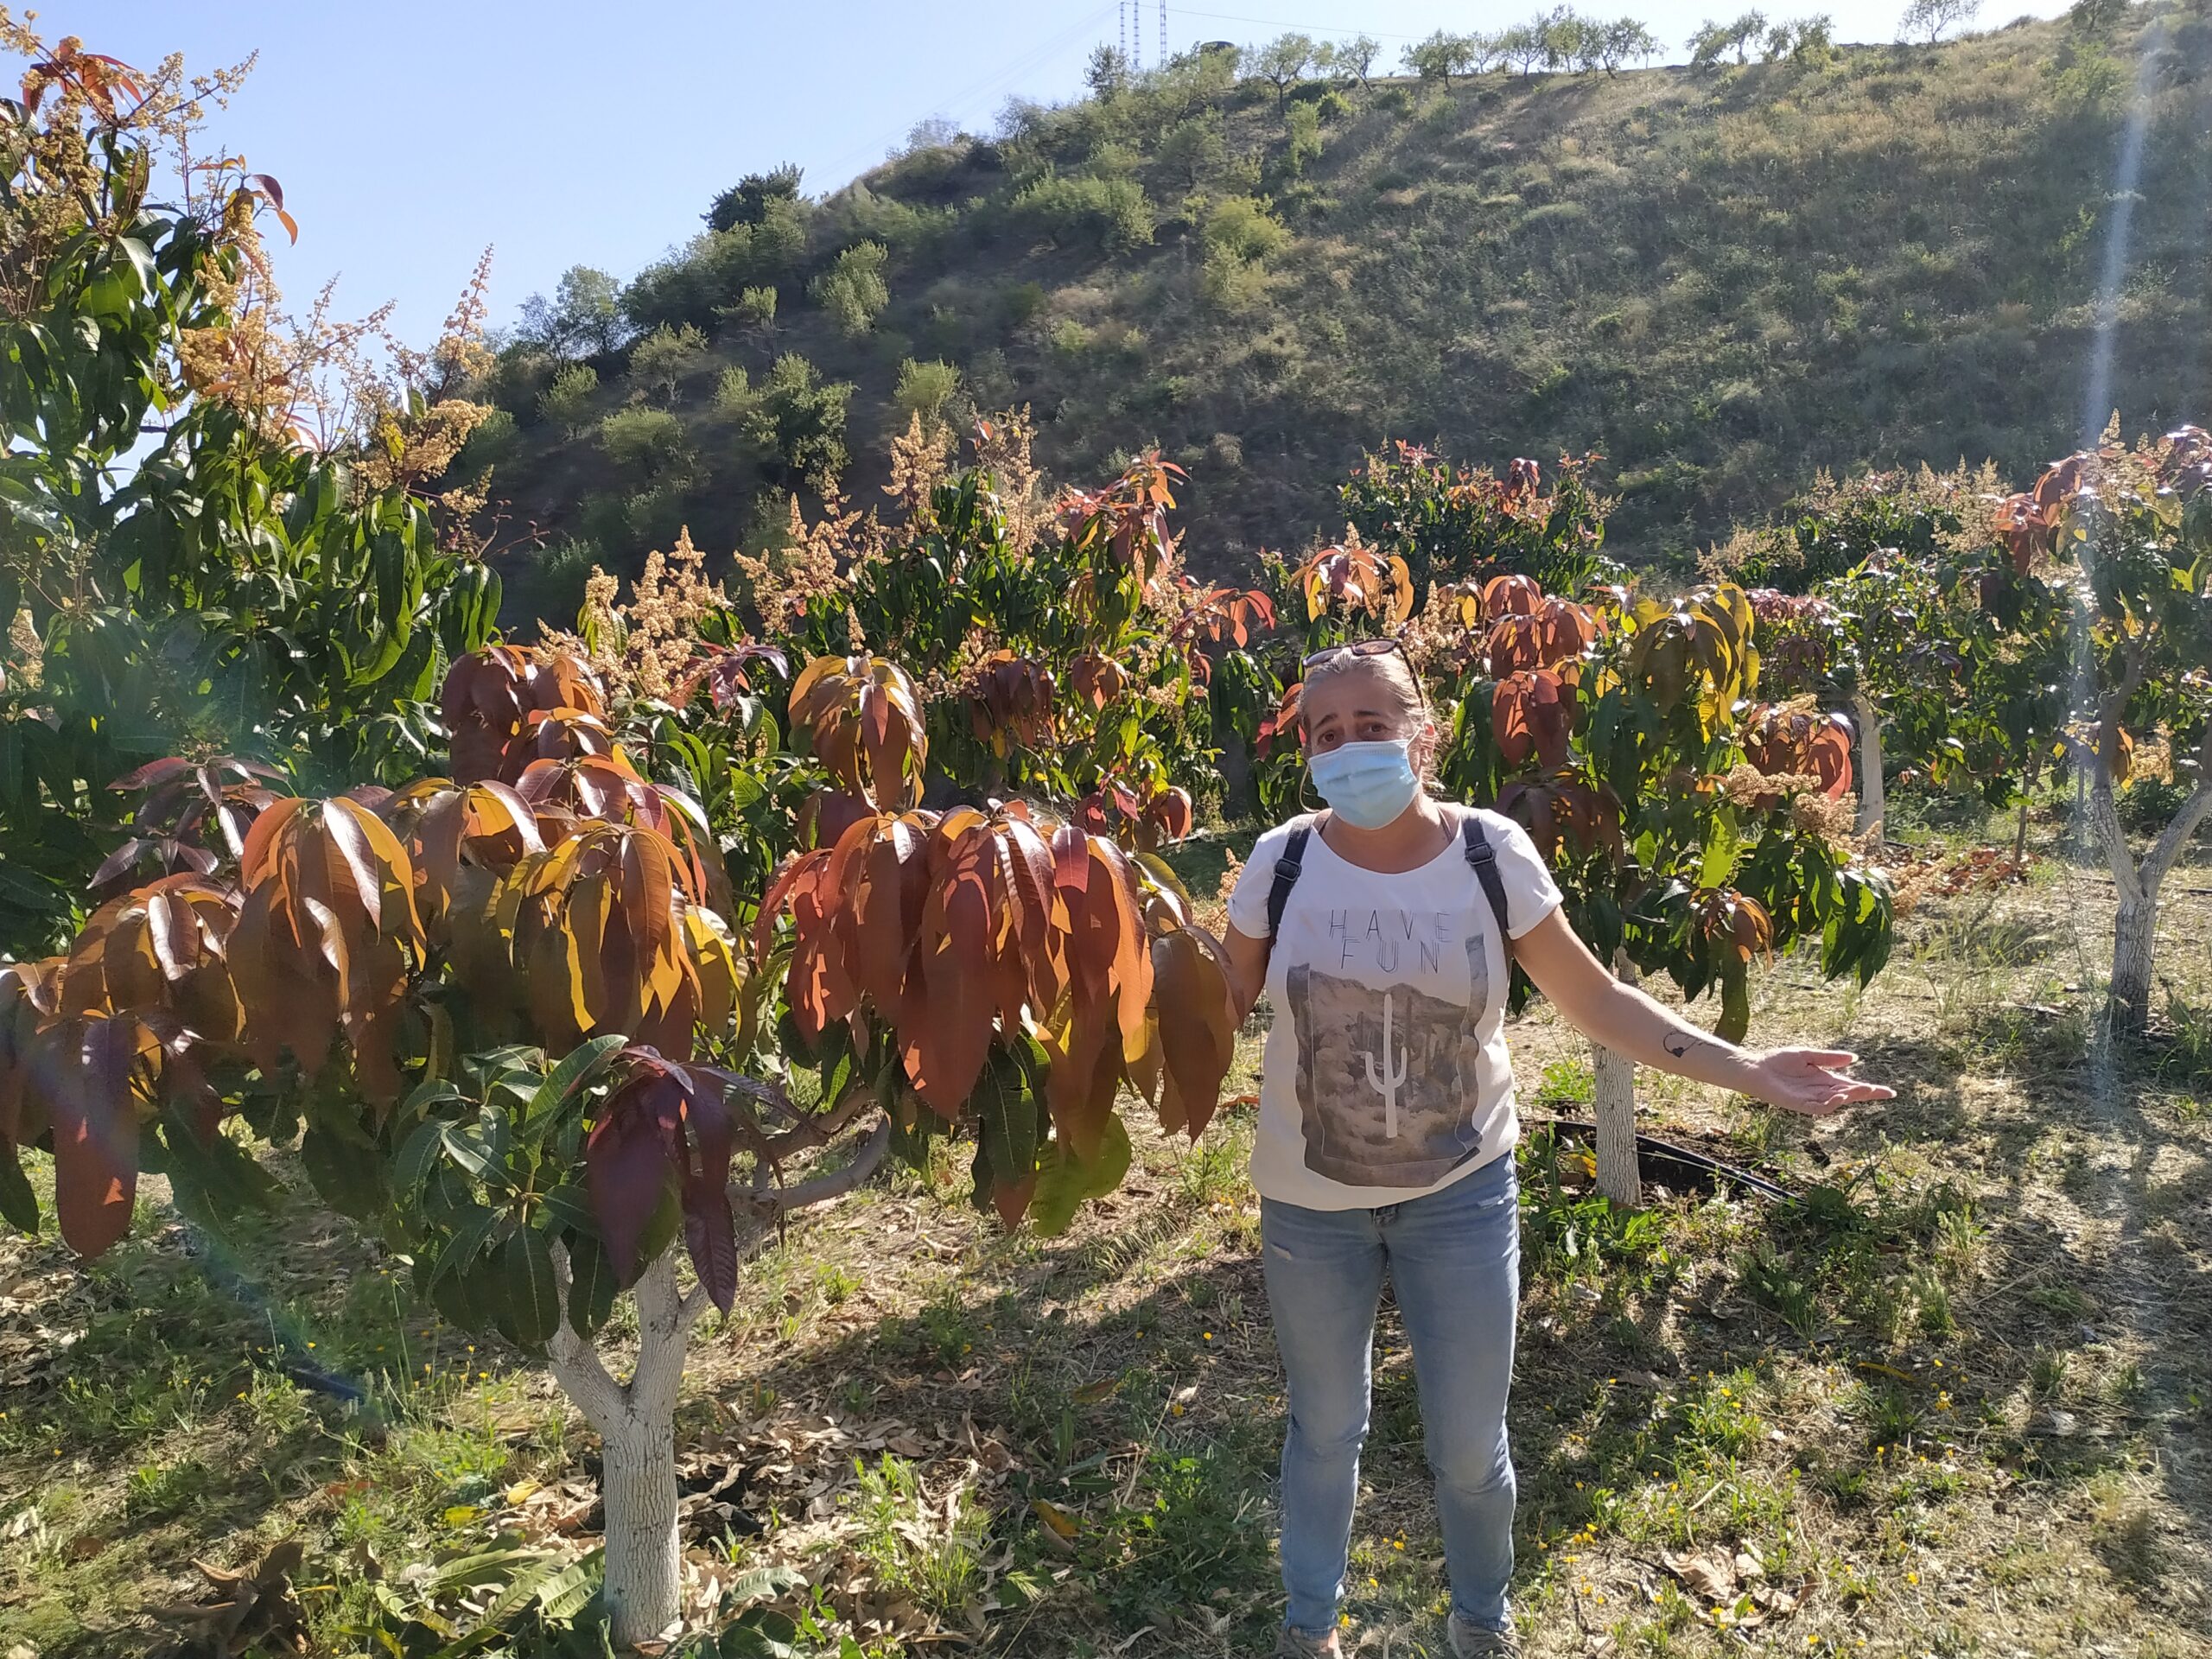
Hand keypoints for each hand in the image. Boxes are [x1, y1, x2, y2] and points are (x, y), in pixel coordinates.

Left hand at [1743, 1048, 1893, 1116]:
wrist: (1755, 1068)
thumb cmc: (1778, 1061)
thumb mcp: (1807, 1055)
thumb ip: (1828, 1058)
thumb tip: (1854, 1058)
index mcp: (1825, 1080)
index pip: (1852, 1086)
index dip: (1870, 1089)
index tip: (1889, 1091)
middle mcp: (1821, 1091)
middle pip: (1849, 1095)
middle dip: (1866, 1094)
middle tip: (1883, 1092)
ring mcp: (1811, 1099)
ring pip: (1837, 1102)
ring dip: (1851, 1096)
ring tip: (1865, 1089)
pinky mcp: (1799, 1104)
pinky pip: (1818, 1108)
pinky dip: (1830, 1104)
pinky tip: (1839, 1096)